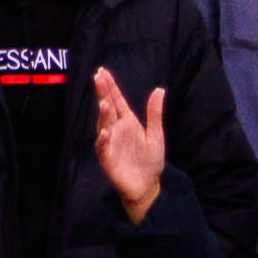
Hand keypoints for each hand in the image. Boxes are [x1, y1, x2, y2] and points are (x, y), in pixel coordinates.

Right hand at [87, 62, 175, 224]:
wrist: (147, 185)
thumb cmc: (150, 160)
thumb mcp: (156, 135)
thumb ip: (155, 114)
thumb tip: (159, 89)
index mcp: (128, 122)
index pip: (117, 101)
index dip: (110, 87)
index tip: (103, 72)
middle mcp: (116, 130)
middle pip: (108, 108)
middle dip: (103, 93)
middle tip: (98, 77)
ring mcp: (110, 143)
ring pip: (103, 126)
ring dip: (103, 115)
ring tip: (104, 103)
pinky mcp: (108, 159)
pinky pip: (103, 148)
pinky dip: (102, 140)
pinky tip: (105, 133)